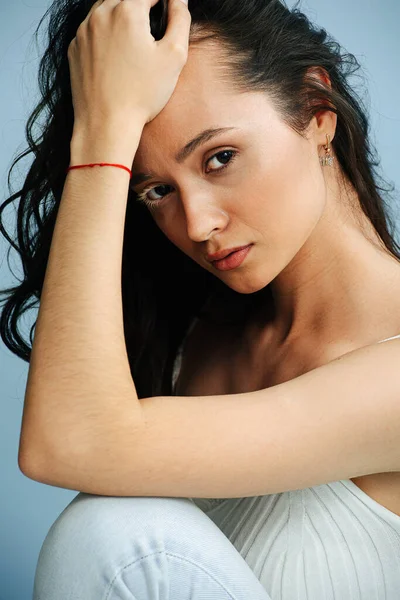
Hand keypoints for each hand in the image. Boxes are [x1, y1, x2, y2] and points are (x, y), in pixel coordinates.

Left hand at [67, 0, 190, 138]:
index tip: (169, 12)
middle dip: (141, 5)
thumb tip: (178, 0)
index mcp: (127, 11)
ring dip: (122, 15)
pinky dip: (105, 32)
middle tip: (153, 26)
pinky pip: (91, 29)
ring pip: (104, 8)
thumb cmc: (142, 94)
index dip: (163, 1)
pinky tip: (117, 54)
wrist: (106, 124)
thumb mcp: (174, 56)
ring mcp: (83, 31)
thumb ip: (180, 19)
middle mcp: (100, 14)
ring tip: (135, 38)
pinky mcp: (74, 49)